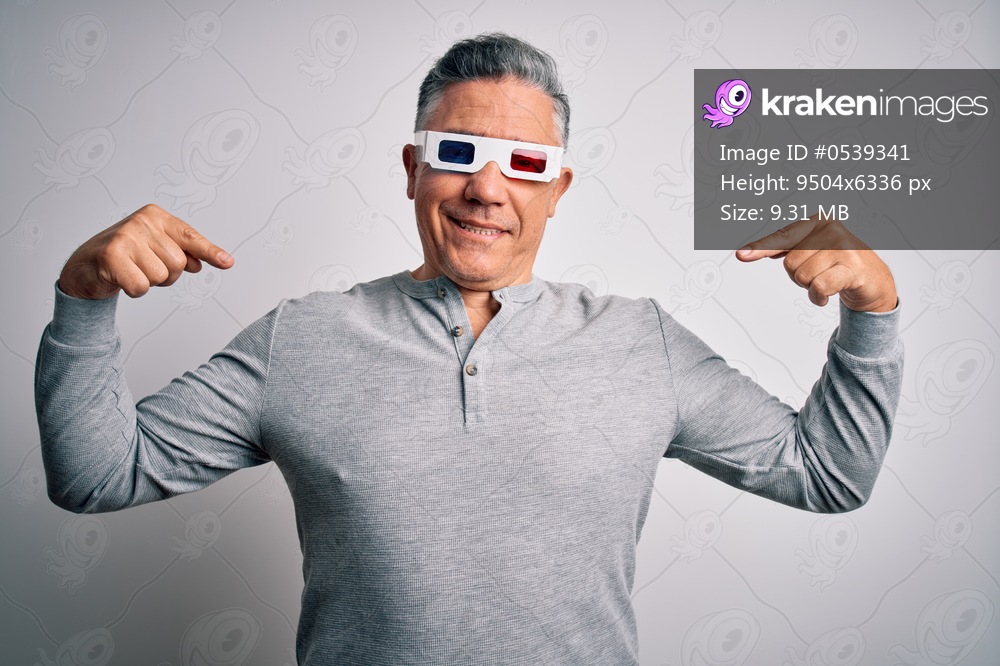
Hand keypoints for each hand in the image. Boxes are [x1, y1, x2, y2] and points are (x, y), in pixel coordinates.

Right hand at [59, 204, 233, 299]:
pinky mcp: (112, 255)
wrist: (85, 266)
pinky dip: (134, 290)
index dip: (209, 252)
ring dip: (149, 282)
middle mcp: (142, 222)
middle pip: (178, 263)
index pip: (190, 237)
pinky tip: (121, 278)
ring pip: (161, 277)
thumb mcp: (156, 250)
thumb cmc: (126, 256)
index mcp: (156, 216)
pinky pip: (142, 286)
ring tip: (132, 271)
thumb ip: (181, 253)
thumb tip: (200, 264)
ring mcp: (126, 236)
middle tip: (144, 267)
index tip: (227, 263)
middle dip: (166, 275)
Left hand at [735, 216, 896, 312]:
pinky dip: (819, 297)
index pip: (783, 237)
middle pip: (790, 263)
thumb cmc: (837, 264)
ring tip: (827, 281)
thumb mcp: (811, 251)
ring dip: (811, 288)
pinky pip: (819, 287)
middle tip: (819, 274)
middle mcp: (830, 230)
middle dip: (799, 277)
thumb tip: (749, 251)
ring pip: (803, 277)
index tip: (742, 254)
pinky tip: (830, 295)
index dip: (761, 248)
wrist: (872, 280)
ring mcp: (844, 247)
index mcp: (817, 222)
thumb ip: (785, 248)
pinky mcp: (854, 267)